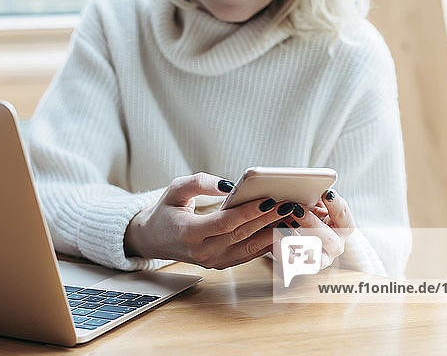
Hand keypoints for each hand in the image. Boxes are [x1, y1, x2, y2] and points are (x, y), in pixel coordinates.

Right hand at [124, 172, 293, 268]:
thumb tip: (229, 185)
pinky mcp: (222, 263)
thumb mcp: (175, 189)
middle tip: (289, 204)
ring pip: (250, 249)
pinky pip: (249, 254)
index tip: (269, 199)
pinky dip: (267, 243)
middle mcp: (202, 251)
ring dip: (273, 233)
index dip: (248, 212)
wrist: (154, 239)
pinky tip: (281, 229)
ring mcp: (213, 261)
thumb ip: (200, 182)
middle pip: (242, 235)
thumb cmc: (166, 211)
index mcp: (189, 233)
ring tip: (291, 218)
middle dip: (268, 219)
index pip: (225, 223)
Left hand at [272, 190, 354, 268]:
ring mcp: (321, 259)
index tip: (327, 192)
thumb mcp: (315, 206)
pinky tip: (275, 240)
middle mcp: (335, 246)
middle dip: (312, 222)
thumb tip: (307, 188)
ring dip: (296, 240)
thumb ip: (315, 199)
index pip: (345, 217)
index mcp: (342, 228)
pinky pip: (294, 264)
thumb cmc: (309, 215)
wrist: (299, 241)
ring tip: (280, 226)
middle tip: (296, 209)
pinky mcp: (303, 267)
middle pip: (329, 238)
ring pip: (313, 255)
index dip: (337, 205)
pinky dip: (284, 252)